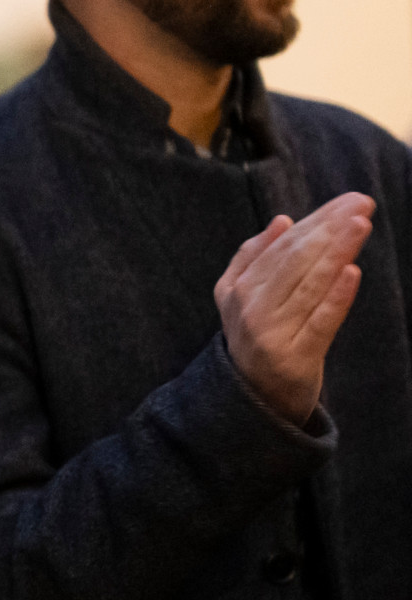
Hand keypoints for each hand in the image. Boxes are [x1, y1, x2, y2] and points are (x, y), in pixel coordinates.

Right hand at [215, 193, 373, 422]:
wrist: (252, 398)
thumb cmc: (255, 337)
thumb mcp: (237, 297)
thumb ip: (252, 258)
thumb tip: (281, 221)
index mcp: (237, 288)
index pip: (281, 247)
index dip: (315, 221)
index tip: (347, 202)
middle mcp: (250, 309)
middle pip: (294, 261)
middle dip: (329, 228)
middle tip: (362, 203)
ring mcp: (272, 334)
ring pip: (309, 286)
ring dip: (336, 252)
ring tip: (360, 225)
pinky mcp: (295, 359)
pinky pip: (320, 323)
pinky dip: (336, 297)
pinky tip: (352, 273)